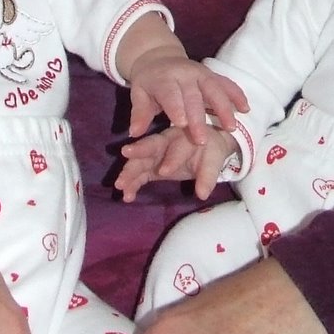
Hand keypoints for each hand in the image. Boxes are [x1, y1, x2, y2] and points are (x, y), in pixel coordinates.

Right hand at [115, 125, 237, 201]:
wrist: (206, 147)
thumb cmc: (210, 150)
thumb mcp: (214, 160)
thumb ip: (207, 176)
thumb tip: (203, 194)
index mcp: (182, 137)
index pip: (176, 148)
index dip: (171, 159)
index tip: (164, 171)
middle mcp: (165, 143)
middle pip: (151, 146)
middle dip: (139, 151)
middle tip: (126, 154)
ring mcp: (156, 155)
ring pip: (141, 160)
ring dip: (130, 171)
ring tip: (120, 184)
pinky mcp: (151, 167)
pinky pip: (139, 175)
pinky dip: (132, 184)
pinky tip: (126, 196)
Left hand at [125, 47, 247, 142]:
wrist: (159, 57)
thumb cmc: (149, 83)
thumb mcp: (139, 94)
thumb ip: (139, 113)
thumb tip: (134, 133)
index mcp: (164, 79)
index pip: (170, 93)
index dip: (175, 107)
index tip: (181, 124)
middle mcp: (185, 74)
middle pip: (193, 96)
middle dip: (199, 117)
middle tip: (203, 140)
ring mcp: (201, 73)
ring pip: (215, 88)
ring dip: (224, 107)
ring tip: (231, 127)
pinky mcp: (212, 74)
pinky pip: (227, 83)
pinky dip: (237, 94)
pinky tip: (246, 108)